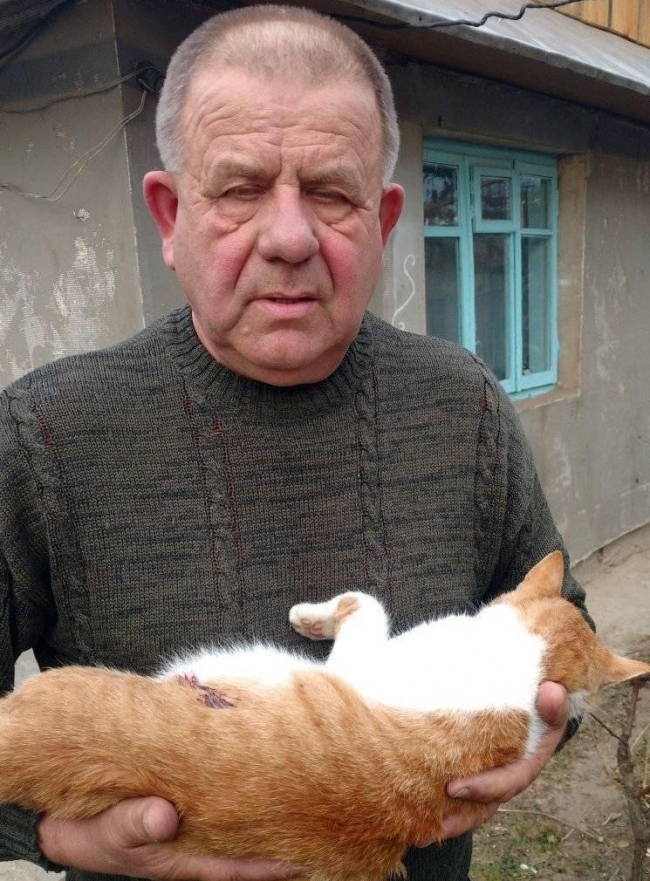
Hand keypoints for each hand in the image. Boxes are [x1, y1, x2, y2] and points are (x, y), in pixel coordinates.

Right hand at [38, 796, 297, 880]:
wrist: (66, 817)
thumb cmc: (91, 832)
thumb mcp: (108, 832)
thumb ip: (134, 825)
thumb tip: (165, 816)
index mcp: (184, 857)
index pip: (239, 866)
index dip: (273, 864)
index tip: (308, 857)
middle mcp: (195, 841)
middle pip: (246, 841)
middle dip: (281, 833)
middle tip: (321, 815)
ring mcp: (190, 820)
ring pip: (237, 819)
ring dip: (263, 809)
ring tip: (301, 790)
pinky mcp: (182, 799)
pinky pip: (218, 794)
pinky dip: (239, 784)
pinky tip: (255, 765)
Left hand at [431, 681, 568, 842]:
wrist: (534, 703)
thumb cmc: (542, 703)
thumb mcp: (552, 703)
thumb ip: (553, 703)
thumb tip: (550, 692)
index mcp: (526, 765)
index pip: (506, 782)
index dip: (482, 788)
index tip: (454, 788)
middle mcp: (506, 777)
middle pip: (483, 803)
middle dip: (459, 817)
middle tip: (431, 824)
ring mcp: (488, 777)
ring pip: (469, 806)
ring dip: (446, 819)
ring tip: (417, 834)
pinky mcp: (472, 771)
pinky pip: (458, 794)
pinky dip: (439, 803)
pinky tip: (414, 812)